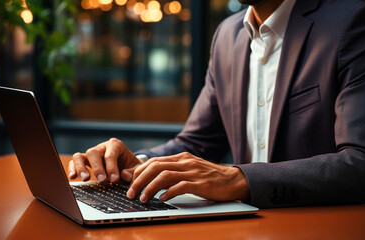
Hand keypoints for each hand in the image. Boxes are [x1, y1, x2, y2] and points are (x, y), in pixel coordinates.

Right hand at [68, 138, 143, 183]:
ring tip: (86, 179)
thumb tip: (124, 175)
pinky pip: (74, 162)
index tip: (114, 179)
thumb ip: (133, 171)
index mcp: (115, 145)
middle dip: (97, 168)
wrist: (126, 164)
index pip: (110, 154)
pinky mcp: (84, 160)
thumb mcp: (136, 167)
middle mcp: (102, 147)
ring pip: (80, 156)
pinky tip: (73, 177)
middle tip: (102, 181)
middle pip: (94, 153)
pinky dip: (72, 168)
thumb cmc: (130, 165)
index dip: (112, 167)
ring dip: (81, 167)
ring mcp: (92, 154)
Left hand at [126, 152, 249, 202]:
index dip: (139, 172)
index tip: (131, 183)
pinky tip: (163, 199)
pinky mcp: (201, 183)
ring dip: (150, 188)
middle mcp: (185, 162)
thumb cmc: (210, 178)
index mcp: (182, 158)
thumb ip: (174, 173)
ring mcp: (193, 172)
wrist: (233, 180)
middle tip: (131, 193)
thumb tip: (153, 181)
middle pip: (155, 167)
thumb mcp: (190, 170)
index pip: (154, 161)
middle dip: (139, 180)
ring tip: (143, 198)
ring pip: (164, 176)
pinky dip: (169, 192)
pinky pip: (181, 186)